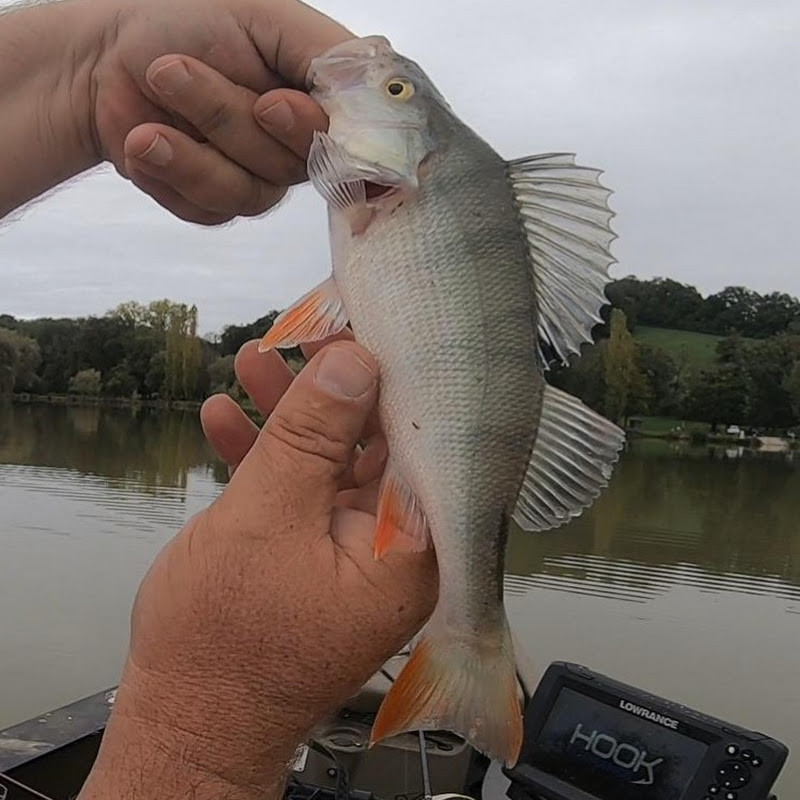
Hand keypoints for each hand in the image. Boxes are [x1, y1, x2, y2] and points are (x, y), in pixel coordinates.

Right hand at [80, 337, 437, 798]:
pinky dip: (263, 459)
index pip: (414, 441)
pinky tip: (224, 418)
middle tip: (296, 338)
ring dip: (287, 417)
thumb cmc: (224, 640)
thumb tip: (354, 358)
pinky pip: (298, 495)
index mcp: (410, 548)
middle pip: (370, 448)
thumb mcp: (267, 516)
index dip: (382, 380)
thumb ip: (312, 435)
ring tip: (250, 362)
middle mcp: (393, 550)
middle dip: (325, 392)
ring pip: (328, 464)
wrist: (183, 724)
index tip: (351, 329)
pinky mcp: (310, 557)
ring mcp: (349, 554)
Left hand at [89, 0, 350, 223]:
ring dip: (188, 146)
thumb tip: (384, 96)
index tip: (270, 106)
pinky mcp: (219, 205)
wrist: (101, 58)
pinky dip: (169, 171)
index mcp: (321, 97)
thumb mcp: (264, 15)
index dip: (312, 133)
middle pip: (294, 165)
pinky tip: (145, 140)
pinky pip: (212, 210)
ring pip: (250, 192)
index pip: (354, 139)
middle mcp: (301, 143)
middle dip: (225, 117)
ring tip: (149, 98)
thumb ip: (328, 56)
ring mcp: (261, 179)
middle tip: (171, 70)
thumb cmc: (181, 21)